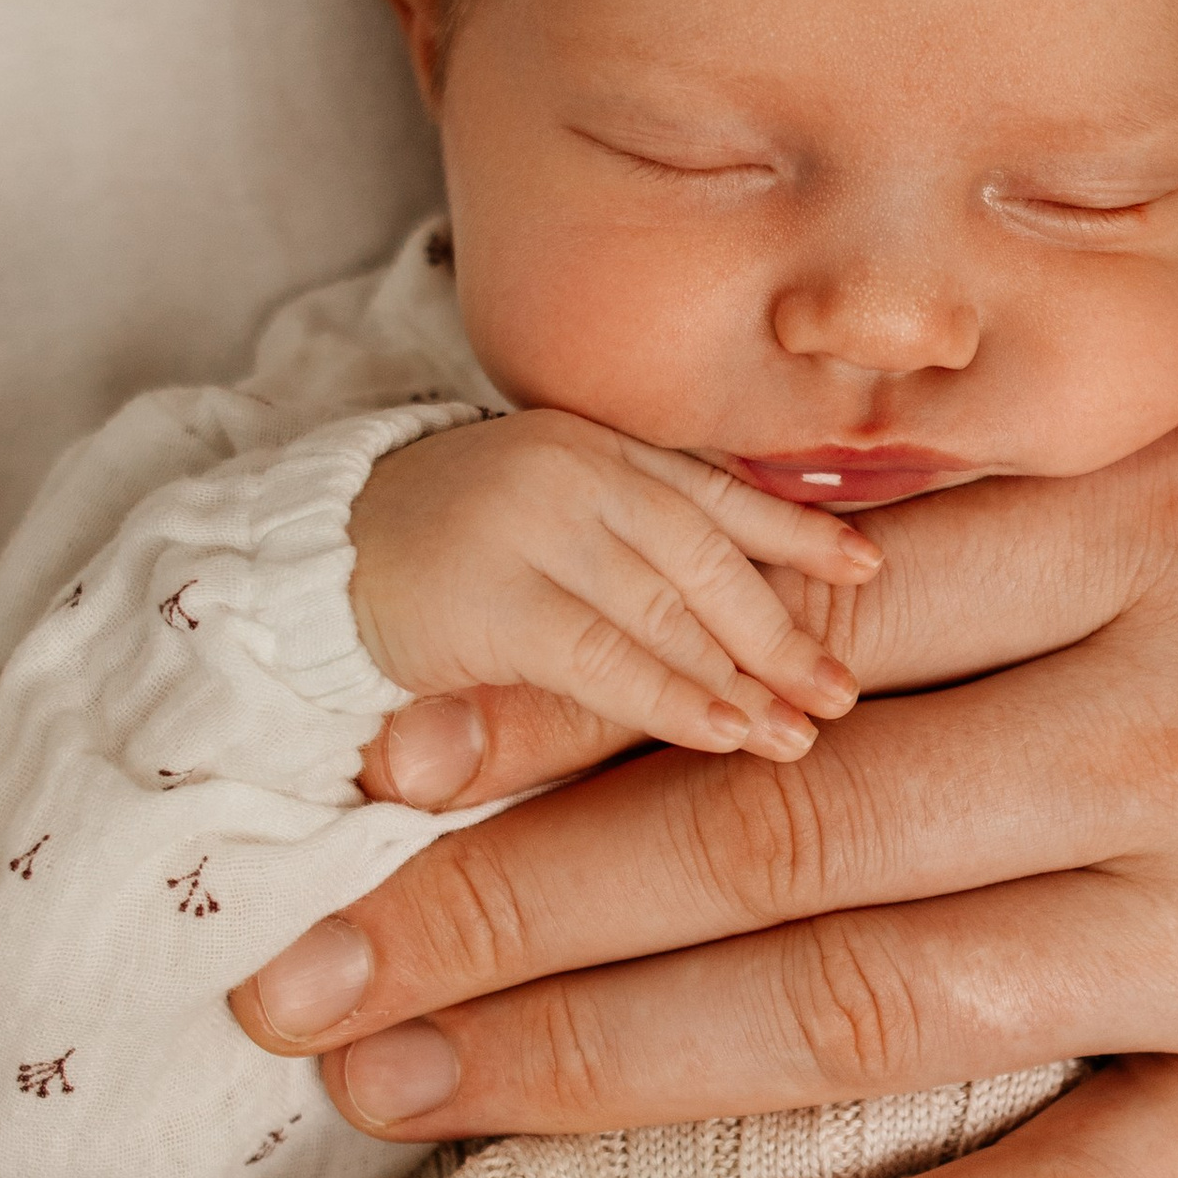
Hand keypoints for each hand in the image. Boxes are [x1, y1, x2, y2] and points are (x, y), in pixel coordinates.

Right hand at [349, 410, 879, 765]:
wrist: (308, 560)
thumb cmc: (438, 546)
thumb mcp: (545, 514)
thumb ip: (630, 533)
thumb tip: (748, 603)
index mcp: (593, 444)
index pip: (715, 489)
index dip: (797, 528)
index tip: (869, 565)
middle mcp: (572, 471)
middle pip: (706, 556)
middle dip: (781, 629)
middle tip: (841, 689)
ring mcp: (532, 529)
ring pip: (667, 611)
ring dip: (741, 679)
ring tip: (797, 733)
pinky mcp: (495, 599)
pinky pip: (607, 658)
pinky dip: (674, 699)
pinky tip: (723, 733)